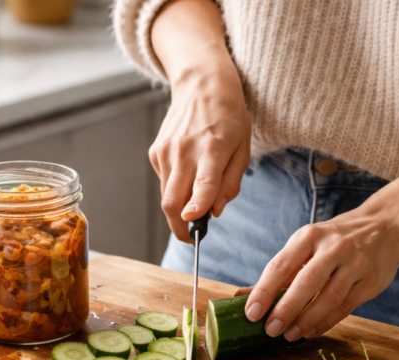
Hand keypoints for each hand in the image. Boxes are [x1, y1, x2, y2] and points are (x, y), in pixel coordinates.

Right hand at [150, 71, 251, 241]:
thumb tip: (215, 212)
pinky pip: (164, 182)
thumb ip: (230, 183)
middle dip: (179, 227)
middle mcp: (185, 151)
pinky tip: (188, 171)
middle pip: (172, 201)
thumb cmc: (229, 117)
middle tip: (191, 236)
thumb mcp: (243, 149)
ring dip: (179, 208)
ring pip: (166, 196)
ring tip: (196, 200)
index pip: (203, 185)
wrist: (202, 84)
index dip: (197, 208)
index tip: (192, 226)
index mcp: (213, 149)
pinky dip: (175, 188)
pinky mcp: (155, 152)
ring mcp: (166, 152)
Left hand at [241, 206, 398, 340]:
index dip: (264, 291)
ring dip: (307, 319)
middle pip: (306, 282)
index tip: (251, 313)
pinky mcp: (371, 281)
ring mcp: (355, 264)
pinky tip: (310, 332)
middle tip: (270, 330)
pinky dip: (326, 322)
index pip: (281, 265)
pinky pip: (346, 306)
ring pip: (329, 297)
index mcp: (309, 236)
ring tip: (289, 335)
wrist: (386, 226)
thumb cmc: (335, 240)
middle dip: (286, 309)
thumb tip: (239, 296)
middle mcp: (333, 247)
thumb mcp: (306, 245)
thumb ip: (277, 272)